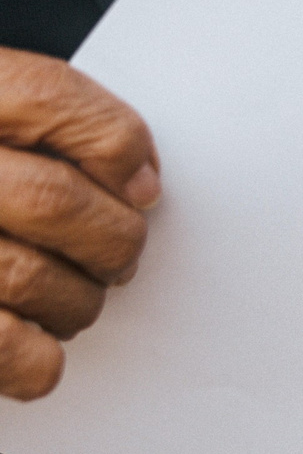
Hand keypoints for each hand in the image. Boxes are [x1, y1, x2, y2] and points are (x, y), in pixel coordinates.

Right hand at [0, 49, 159, 401]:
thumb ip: (49, 125)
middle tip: (116, 254)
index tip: (138, 182)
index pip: (45, 96)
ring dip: (79, 299)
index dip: (114, 140)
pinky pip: (6, 347)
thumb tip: (137, 183)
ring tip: (72, 297)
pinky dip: (39, 356)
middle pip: (51, 197)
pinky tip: (35, 337)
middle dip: (112, 237)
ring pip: (30, 277)